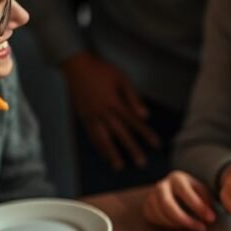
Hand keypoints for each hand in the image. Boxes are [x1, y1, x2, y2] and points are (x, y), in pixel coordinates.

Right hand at [62, 51, 158, 170]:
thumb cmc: (101, 70)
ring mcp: (90, 115)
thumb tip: (145, 116)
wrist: (75, 65)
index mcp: (114, 102)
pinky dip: (98, 146)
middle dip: (131, 148)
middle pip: (120, 133)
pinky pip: (91, 135)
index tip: (155, 144)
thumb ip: (133, 98)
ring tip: (119, 166)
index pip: (133, 122)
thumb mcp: (121, 79)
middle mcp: (102, 111)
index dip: (145, 133)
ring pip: (103, 138)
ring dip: (111, 153)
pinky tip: (103, 154)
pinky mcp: (82, 116)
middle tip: (141, 162)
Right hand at [144, 170, 215, 230]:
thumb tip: (209, 217)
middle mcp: (162, 185)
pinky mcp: (147, 206)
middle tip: (201, 228)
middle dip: (185, 219)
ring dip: (177, 224)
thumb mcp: (202, 192)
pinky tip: (179, 226)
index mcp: (177, 178)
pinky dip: (166, 225)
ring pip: (159, 213)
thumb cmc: (193, 192)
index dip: (199, 207)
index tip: (211, 219)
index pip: (186, 193)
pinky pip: (153, 218)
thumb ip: (206, 201)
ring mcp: (152, 195)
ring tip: (192, 227)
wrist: (177, 190)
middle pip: (167, 205)